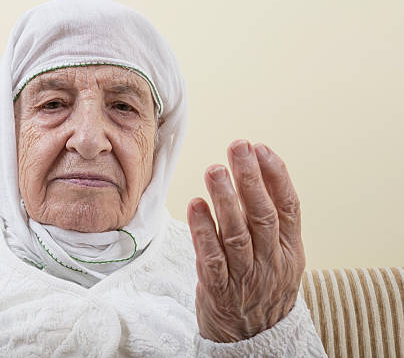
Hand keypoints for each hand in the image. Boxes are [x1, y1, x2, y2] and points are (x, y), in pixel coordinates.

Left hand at [187, 139, 304, 341]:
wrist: (252, 338)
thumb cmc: (262, 286)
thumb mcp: (280, 256)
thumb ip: (271, 222)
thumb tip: (257, 172)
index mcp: (290, 249)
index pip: (288, 206)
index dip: (275, 175)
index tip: (260, 148)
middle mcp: (271, 261)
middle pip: (262, 214)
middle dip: (249, 177)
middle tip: (236, 147)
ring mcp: (246, 276)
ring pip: (237, 233)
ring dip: (225, 199)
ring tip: (214, 170)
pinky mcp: (219, 289)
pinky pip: (211, 258)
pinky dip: (203, 231)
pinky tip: (196, 206)